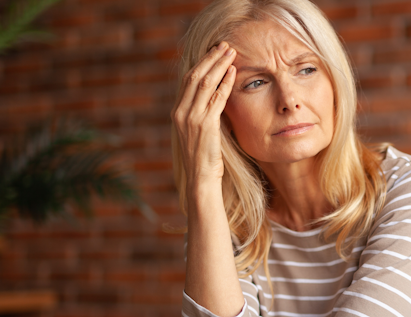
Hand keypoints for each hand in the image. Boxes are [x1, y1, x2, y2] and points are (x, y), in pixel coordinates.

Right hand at [173, 41, 236, 184]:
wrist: (200, 178)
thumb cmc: (204, 157)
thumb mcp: (199, 131)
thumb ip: (202, 113)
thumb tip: (215, 96)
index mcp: (178, 112)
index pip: (188, 80)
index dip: (202, 63)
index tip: (214, 51)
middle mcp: (181, 112)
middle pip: (194, 76)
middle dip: (210, 58)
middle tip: (224, 45)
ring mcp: (191, 118)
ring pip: (204, 83)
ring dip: (219, 65)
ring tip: (231, 53)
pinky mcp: (204, 126)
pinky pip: (215, 99)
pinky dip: (224, 84)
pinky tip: (232, 73)